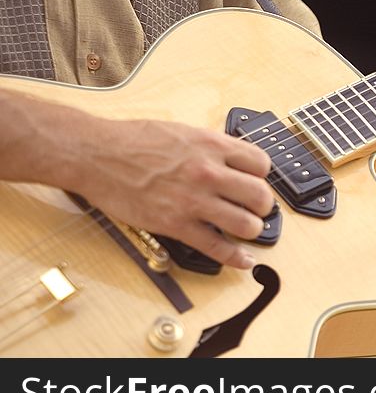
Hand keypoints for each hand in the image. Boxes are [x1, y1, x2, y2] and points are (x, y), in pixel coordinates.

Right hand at [68, 119, 273, 268]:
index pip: (261, 163)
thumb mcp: (184, 132)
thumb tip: (231, 160)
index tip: (256, 181)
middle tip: (256, 209)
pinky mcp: (177, 224)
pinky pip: (217, 247)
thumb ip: (211, 147)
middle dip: (262, 206)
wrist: (98, 155)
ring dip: (251, 230)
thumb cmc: (135, 140)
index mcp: (213, 146)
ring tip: (245, 229)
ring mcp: (194, 200)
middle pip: (260, 196)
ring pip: (246, 224)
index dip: (262, 175)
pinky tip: (243, 260)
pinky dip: (236, 258)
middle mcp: (209, 172)